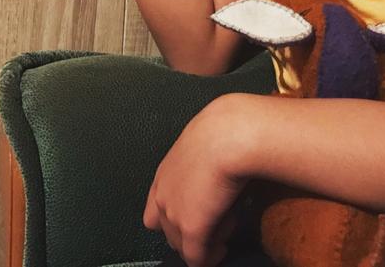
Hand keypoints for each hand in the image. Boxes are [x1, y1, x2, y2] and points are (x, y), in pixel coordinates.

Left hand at [143, 96, 250, 266]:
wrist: (229, 135)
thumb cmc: (225, 131)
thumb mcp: (206, 144)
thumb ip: (204, 160)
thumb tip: (216, 169)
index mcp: (165, 173)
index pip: (156, 210)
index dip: (175, 220)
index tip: (194, 219)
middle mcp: (164, 194)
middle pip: (168, 232)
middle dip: (191, 234)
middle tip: (214, 228)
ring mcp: (174, 213)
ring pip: (182, 246)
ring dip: (203, 243)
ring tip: (224, 230)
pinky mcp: (191, 228)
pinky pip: (197, 258)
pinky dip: (209, 258)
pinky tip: (220, 251)